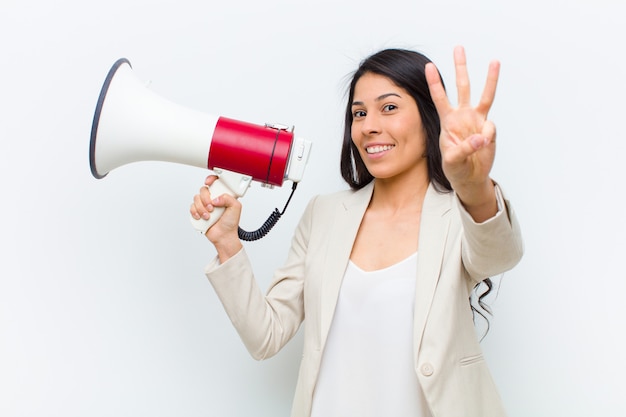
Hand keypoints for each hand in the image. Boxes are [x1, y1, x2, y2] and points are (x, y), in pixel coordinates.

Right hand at [190, 175, 242, 259]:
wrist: (223, 236)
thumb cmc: (230, 223)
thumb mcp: (236, 207)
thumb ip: (228, 198)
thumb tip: (216, 198)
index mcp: (222, 195)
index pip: (215, 182)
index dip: (210, 179)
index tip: (209, 183)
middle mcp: (213, 198)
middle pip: (203, 190)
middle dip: (205, 199)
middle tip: (211, 208)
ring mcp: (205, 205)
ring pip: (196, 199)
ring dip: (201, 208)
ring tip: (208, 216)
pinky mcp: (198, 212)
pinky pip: (192, 207)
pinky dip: (195, 212)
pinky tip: (201, 217)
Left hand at [425, 46, 499, 220]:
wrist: (470, 177)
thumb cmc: (456, 168)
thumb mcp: (453, 161)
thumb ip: (465, 149)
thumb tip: (481, 137)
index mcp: (448, 121)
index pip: (439, 97)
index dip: (434, 82)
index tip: (427, 66)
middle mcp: (462, 116)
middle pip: (462, 86)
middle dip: (460, 67)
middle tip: (458, 47)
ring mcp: (477, 120)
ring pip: (484, 95)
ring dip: (490, 78)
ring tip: (494, 60)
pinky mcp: (489, 129)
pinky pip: (491, 128)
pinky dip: (488, 137)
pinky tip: (482, 147)